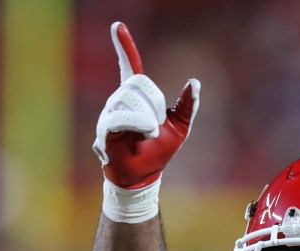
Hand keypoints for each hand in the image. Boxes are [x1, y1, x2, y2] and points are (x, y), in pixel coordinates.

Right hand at [92, 21, 199, 188]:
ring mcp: (109, 114)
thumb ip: (187, 106)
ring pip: (129, 99)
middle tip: (155, 126)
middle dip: (154, 103)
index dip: (125, 47)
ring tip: (146, 136)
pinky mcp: (104, 130)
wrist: (144, 176)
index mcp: (137, 97)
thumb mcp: (180, 128)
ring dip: (146, 120)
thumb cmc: (158, 151)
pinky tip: (142, 134)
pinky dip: (136, 123)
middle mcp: (119, 101)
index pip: (130, 67)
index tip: (118, 26)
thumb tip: (195, 82)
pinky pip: (119, 117)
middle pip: (138, 83)